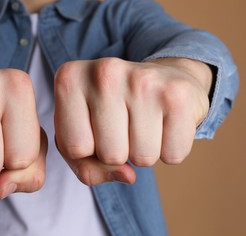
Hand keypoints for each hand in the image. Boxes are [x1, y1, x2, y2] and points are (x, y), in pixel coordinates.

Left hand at [54, 57, 210, 185]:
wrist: (163, 77)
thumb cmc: (111, 112)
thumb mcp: (83, 134)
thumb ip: (85, 166)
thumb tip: (127, 175)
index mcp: (69, 78)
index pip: (73, 147)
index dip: (86, 152)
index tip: (94, 130)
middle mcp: (103, 71)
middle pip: (109, 155)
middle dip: (117, 153)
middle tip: (123, 126)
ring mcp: (142, 79)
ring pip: (142, 158)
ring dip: (144, 152)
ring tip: (143, 122)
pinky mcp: (177, 93)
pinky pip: (173, 155)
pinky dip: (170, 149)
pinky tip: (164, 122)